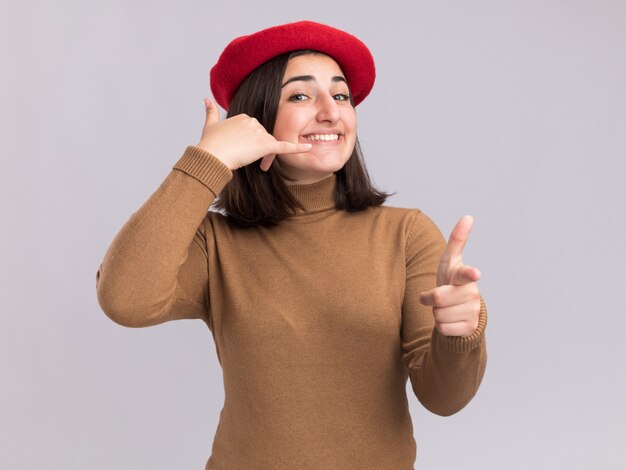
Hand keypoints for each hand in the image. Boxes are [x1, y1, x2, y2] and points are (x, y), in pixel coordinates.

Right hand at [196, 98, 311, 170]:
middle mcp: (253, 122)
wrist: (211, 156)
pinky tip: (308, 147)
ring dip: (267, 156)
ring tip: (260, 166)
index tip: (245, 153)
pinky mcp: (265, 145)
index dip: (252, 143)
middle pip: (263, 138)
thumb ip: (210, 112)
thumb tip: (206, 100)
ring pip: (270, 146)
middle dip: (260, 151)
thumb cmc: (209, 144)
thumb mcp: (210, 125)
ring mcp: (259, 133)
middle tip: (255, 163)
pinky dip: (297, 147)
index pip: (255, 131)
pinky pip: (284, 146)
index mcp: (243, 117)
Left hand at [419, 215, 481, 336]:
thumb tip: (468, 216)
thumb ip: (457, 240)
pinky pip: (443, 328)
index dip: (469, 273)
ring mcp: (472, 311)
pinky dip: (442, 326)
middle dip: (432, 299)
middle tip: (439, 297)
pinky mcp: (469, 328)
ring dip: (436, 313)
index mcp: (465, 276)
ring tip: (446, 308)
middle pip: (438, 297)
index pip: (466, 273)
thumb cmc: (452, 281)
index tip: (475, 273)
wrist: (460, 310)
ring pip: (439, 315)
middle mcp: (472, 293)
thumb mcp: (450, 261)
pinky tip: (451, 320)